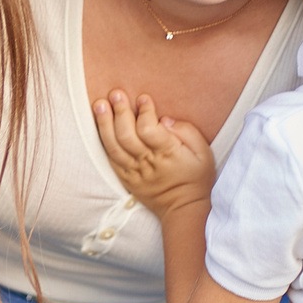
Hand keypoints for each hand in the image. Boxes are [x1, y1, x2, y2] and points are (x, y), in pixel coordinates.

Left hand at [92, 89, 215, 216]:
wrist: (184, 209)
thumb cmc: (196, 177)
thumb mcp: (203, 153)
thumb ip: (187, 132)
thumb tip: (165, 120)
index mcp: (168, 153)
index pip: (149, 130)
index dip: (144, 113)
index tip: (143, 98)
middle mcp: (148, 162)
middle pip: (127, 135)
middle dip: (120, 112)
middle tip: (116, 93)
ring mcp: (134, 171)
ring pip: (114, 146)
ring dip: (104, 124)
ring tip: (99, 105)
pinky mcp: (126, 177)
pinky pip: (110, 158)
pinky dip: (103, 141)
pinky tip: (99, 125)